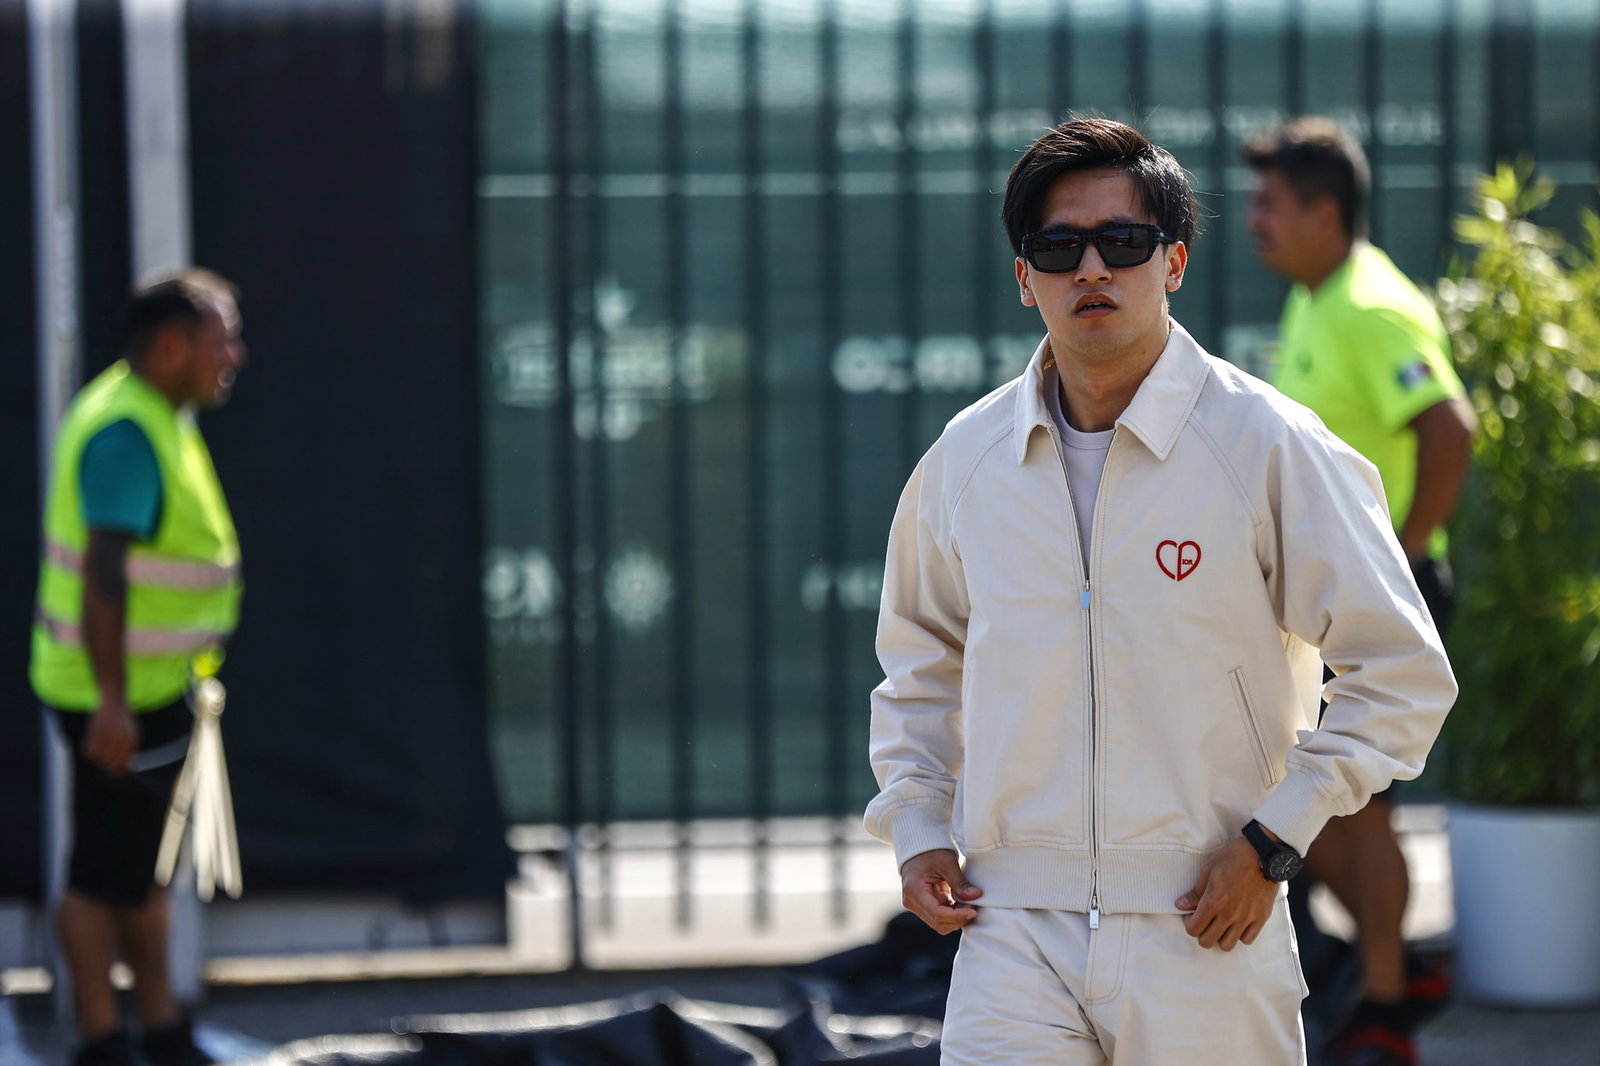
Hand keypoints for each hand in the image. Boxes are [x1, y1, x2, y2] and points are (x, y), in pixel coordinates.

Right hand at [83, 701, 138, 775]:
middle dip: (108, 767)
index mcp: (131, 740)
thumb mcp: (133, 733)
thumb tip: (126, 767)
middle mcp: (120, 739)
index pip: (124, 764)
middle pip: (110, 764)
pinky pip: (89, 750)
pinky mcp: (95, 731)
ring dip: (98, 759)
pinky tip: (93, 746)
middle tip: (106, 763)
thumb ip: (131, 749)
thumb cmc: (124, 720)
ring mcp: (107, 735)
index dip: (120, 771)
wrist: (114, 701)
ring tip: (100, 752)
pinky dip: (89, 751)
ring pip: (98, 759)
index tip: (117, 773)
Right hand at [900, 848, 981, 933]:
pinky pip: (940, 917)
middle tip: (973, 905)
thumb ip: (960, 882)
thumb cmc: (931, 851)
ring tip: (967, 903)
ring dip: (957, 918)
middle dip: (958, 918)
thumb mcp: (947, 863)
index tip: (973, 910)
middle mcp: (912, 902)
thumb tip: (975, 896)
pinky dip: (953, 914)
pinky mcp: (923, 906)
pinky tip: (961, 903)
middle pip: (938, 923)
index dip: (957, 916)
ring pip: (940, 923)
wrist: (918, 847)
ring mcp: (916, 905)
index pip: (937, 914)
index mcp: (915, 891)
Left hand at [1175, 836, 1278, 950]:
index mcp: (1214, 902)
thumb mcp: (1209, 870)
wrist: (1264, 853)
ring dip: (1220, 937)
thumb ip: (1195, 892)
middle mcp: (1229, 914)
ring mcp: (1247, 918)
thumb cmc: (1234, 857)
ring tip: (1221, 923)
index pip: (1193, 930)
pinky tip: (1237, 923)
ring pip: (1227, 945)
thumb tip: (1181, 905)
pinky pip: (1247, 940)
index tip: (1192, 915)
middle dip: (1202, 933)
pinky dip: (1240, 935)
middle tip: (1205, 920)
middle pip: (1208, 942)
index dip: (1189, 924)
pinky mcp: (1261, 918)